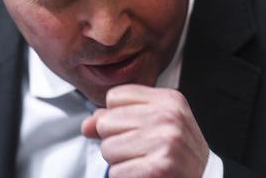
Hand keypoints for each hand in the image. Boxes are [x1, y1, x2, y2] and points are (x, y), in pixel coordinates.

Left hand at [81, 84, 208, 177]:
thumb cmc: (178, 154)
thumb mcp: (156, 125)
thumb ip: (119, 118)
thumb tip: (87, 124)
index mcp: (169, 100)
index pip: (114, 96)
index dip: (118, 117)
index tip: (136, 129)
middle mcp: (169, 117)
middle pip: (107, 122)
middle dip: (117, 141)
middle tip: (141, 150)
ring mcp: (166, 141)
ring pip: (108, 148)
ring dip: (120, 162)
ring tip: (143, 163)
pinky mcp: (159, 167)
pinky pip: (116, 172)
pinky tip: (144, 175)